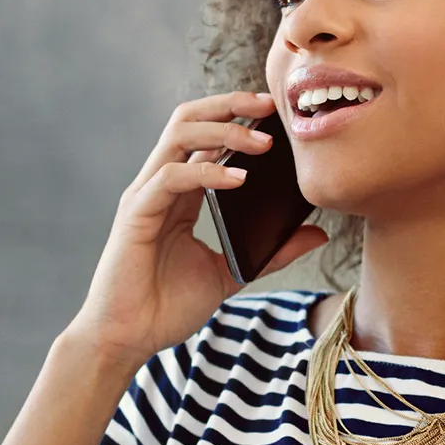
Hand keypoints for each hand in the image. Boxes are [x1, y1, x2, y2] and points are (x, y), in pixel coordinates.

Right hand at [66, 90, 329, 368]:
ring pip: (179, 136)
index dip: (236, 116)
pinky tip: (238, 178)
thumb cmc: (166, 307)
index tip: (275, 113)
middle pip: (188, 120)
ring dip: (223, 130)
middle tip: (270, 108)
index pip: (204, 135)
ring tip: (262, 142)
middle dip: (229, 105)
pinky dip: (206, 171)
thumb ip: (270, 252)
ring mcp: (146, 196)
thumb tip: (317, 234)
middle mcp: (160, 185)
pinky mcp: (136, 214)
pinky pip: (171, 176)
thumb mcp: (232, 273)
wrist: (127, 339)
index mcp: (180, 193)